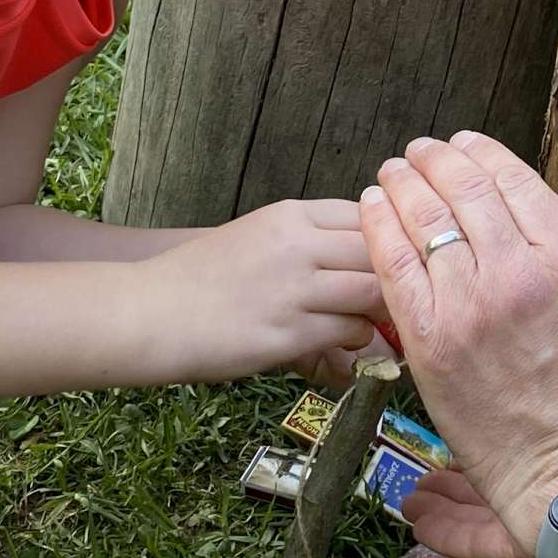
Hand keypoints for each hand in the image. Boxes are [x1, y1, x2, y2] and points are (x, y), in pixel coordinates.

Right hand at [140, 198, 381, 382]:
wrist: (149, 312)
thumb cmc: (198, 277)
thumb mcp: (255, 237)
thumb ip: (304, 240)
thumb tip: (355, 255)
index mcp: (289, 215)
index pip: (365, 214)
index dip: (390, 236)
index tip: (397, 257)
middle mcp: (296, 245)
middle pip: (379, 249)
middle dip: (399, 272)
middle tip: (407, 293)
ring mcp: (294, 289)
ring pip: (373, 290)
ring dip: (384, 309)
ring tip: (383, 321)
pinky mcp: (288, 333)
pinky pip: (350, 331)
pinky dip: (359, 338)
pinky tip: (349, 343)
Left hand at [360, 132, 557, 557]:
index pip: (512, 178)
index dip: (479, 151)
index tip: (463, 145)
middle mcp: (517, 272)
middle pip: (463, 189)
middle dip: (435, 159)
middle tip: (420, 151)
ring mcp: (468, 304)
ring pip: (423, 218)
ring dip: (402, 183)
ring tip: (392, 172)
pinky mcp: (429, 338)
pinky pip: (392, 265)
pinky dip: (378, 226)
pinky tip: (372, 208)